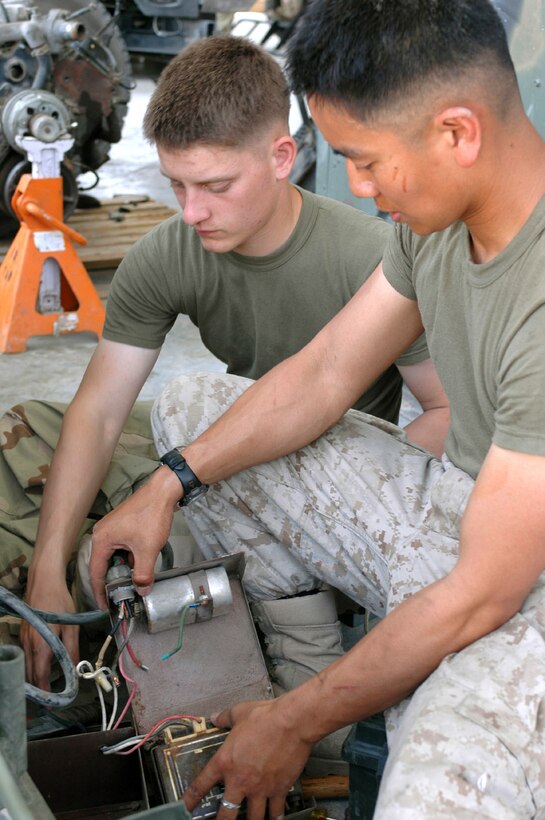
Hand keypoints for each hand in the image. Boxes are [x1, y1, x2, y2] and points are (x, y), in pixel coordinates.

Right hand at [21, 580, 78, 689]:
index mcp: (41, 646)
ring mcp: (23, 640)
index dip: (44, 692)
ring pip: (26, 666)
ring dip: (35, 677)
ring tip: (47, 685)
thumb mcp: (71, 627)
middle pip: (30, 675)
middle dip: (38, 688)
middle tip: (50, 697)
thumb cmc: (59, 602)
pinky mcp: (23, 634)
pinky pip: (25, 655)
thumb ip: (72, 650)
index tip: (51, 702)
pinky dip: (32, 665)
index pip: (40, 677)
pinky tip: (42, 664)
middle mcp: (29, 646)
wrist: (43, 581)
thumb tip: (76, 669)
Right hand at [89, 469, 177, 607]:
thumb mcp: (147, 549)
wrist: (163, 491)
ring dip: (124, 569)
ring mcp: (112, 529)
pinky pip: (122, 548)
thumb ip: (143, 574)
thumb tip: (141, 590)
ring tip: (133, 583)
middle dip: (114, 582)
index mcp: (102, 540)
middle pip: (104, 565)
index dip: (100, 592)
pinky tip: (141, 563)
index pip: (96, 573)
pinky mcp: (123, 526)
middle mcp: (102, 534)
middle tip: (121, 597)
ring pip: (115, 557)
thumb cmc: (151, 514)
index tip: (106, 606)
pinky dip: (130, 558)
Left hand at [184, 699, 312, 819]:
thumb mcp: (239, 712)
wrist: (291, 722)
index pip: (201, 785)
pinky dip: (276, 817)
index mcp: (225, 762)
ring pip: (253, 818)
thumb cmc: (265, 716)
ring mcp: (260, 788)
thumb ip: (224, 718)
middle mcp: (240, 780)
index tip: (187, 807)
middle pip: (226, 814)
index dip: (190, 799)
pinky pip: (276, 811)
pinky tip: (274, 819)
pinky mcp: (279, 789)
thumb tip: (215, 717)